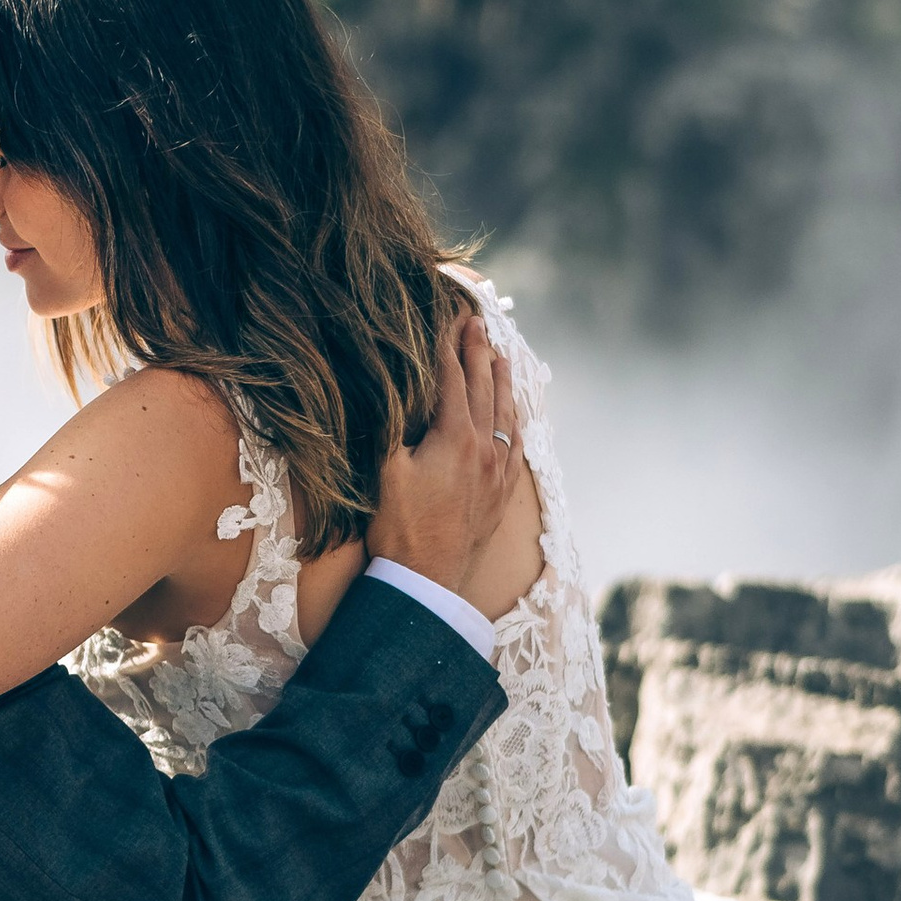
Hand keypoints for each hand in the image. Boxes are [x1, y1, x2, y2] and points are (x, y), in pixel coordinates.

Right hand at [368, 316, 519, 599]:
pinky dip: (514, 422)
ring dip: (502, 382)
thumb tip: (395, 392)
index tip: (449, 321)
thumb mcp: (385, 470)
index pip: (453, 380)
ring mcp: (497, 471)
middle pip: (484, 389)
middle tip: (477, 324)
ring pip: (505, 414)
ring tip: (501, 357)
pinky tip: (513, 416)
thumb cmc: (399, 527)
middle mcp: (483, 449)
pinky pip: (515, 446)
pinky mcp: (501, 493)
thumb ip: (394, 426)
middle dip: (479, 352)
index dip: (449, 347)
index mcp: (454, 437)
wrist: (427, 579)